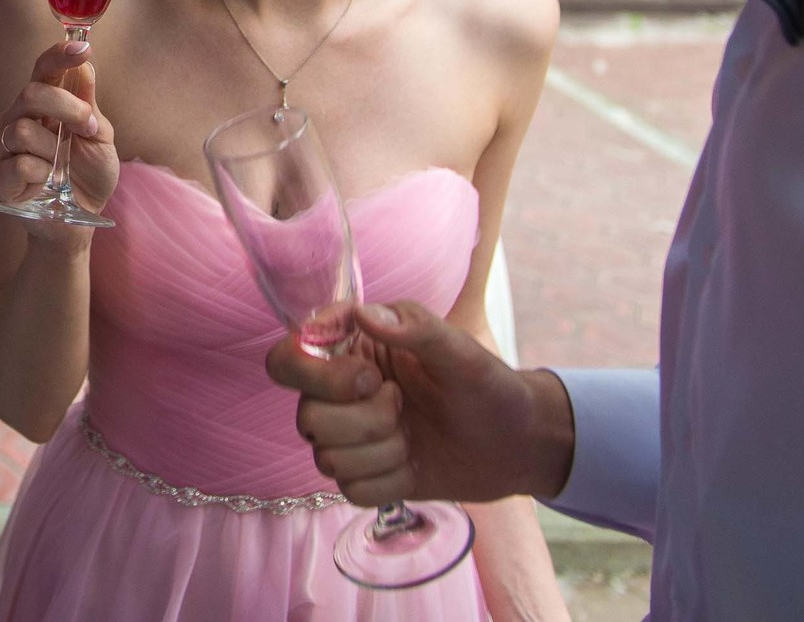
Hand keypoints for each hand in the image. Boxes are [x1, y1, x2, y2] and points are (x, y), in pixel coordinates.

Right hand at [0, 37, 117, 239]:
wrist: (79, 221)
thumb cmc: (89, 176)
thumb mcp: (100, 139)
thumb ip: (89, 105)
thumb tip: (84, 65)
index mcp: (44, 104)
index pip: (44, 70)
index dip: (59, 55)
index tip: (82, 47)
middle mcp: (19, 118)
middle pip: (30, 94)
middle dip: (66, 108)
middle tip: (87, 128)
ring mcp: (4, 146)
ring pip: (22, 130)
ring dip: (54, 151)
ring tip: (62, 169)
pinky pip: (19, 165)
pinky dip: (42, 176)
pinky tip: (46, 185)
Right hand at [264, 300, 574, 505]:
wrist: (516, 445)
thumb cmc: (488, 386)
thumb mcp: (460, 350)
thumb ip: (414, 325)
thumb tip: (363, 313)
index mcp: (350, 350)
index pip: (287, 360)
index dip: (317, 376)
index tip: (370, 377)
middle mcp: (339, 394)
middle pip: (306, 417)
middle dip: (364, 420)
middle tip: (402, 405)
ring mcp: (351, 438)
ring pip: (326, 458)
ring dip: (381, 451)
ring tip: (413, 437)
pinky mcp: (365, 477)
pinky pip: (351, 490)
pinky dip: (389, 481)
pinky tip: (412, 465)